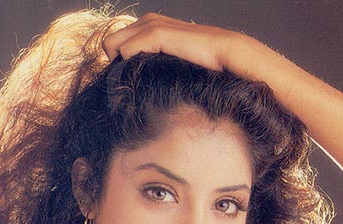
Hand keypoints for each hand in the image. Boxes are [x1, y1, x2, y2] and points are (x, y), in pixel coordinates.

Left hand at [102, 13, 256, 72]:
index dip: (120, 61)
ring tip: (134, 81)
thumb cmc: (208, 66)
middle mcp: (151, 21)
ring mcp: (154, 25)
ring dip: (120, 64)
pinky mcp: (160, 34)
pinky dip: (129, 62)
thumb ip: (159, 64)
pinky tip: (142, 74)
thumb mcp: (177, 64)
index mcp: (155, 26)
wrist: (231, 56)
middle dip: (115, 62)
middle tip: (129, 82)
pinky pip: (128, 48)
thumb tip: (140, 82)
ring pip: (114, 42)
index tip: (130, 79)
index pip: (120, 39)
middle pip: (111, 40)